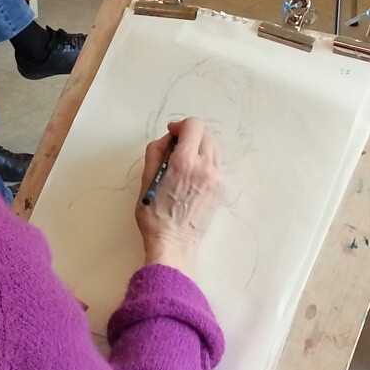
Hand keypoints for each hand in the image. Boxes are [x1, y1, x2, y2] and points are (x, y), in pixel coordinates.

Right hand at [135, 118, 222, 273]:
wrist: (174, 243)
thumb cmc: (154, 214)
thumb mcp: (147, 179)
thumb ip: (156, 151)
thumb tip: (169, 138)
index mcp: (184, 161)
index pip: (194, 125)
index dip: (180, 125)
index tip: (171, 136)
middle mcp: (205, 166)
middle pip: (206, 134)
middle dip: (191, 135)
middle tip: (176, 148)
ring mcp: (217, 178)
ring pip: (214, 148)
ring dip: (200, 147)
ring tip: (186, 162)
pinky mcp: (222, 188)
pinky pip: (217, 164)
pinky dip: (206, 162)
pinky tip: (194, 175)